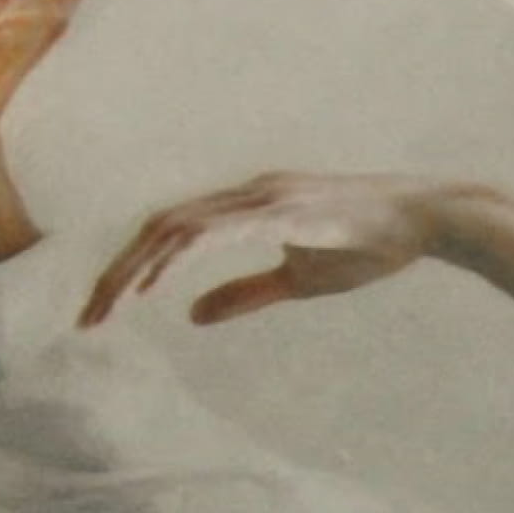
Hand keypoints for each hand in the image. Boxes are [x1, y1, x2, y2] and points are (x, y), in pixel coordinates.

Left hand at [81, 172, 454, 327]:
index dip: (131, 270)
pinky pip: (215, 232)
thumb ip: (243, 295)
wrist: (427, 219)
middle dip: (117, 272)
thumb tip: (189, 315)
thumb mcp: (299, 281)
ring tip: (107, 307)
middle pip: (158, 227)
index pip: (170, 235)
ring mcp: (260, 198)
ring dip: (135, 268)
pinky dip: (177, 256)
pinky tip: (153, 284)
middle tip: (87, 318)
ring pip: (176, 228)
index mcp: (246, 208)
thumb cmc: (370, 245)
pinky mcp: (280, 210)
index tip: (106, 311)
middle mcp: (243, 194)